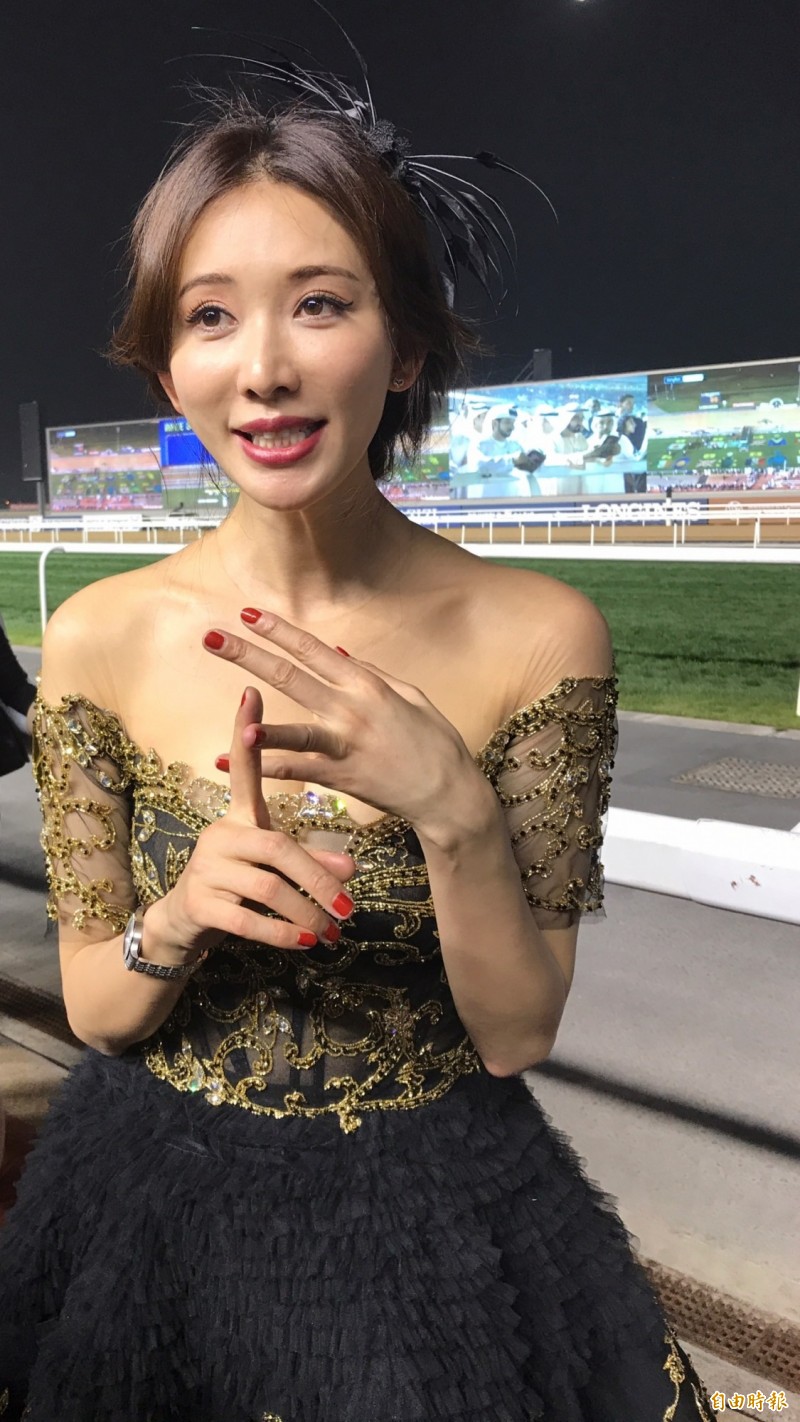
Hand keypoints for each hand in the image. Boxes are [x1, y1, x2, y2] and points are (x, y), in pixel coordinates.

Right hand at [144, 686, 356, 960]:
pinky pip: (247, 918)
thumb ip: (312, 861)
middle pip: (277, 847)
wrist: (184, 924)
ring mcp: (206, 868)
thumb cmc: (238, 883)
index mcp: (239, 817)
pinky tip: (303, 943)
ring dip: (306, 912)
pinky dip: (281, 933)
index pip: (242, 768)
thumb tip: (353, 868)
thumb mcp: (275, 866)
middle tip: (350, 906)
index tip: (251, 691)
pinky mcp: (200, 903)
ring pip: (267, 887)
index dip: (246, 732)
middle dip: (318, 877)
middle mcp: (220, 835)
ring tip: (332, 932)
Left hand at [202, 609, 477, 826]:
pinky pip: (299, 769)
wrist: (449, 794)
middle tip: (211, 638)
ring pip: (294, 729)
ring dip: (258, 722)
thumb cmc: (434, 742)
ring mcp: (346, 745)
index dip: (279, 630)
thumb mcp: (410, 695)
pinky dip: (267, 765)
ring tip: (230, 714)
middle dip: (248, 655)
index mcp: (367, 684)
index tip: (248, 613)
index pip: (313, 649)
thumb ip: (371, 674)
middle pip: (290, 676)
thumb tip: (337, 653)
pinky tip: (235, 760)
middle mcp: (352, 709)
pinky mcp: (343, 778)